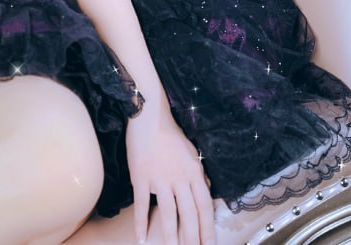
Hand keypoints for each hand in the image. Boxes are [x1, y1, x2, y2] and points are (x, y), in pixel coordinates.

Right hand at [127, 105, 215, 244]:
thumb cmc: (170, 134)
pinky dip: (141, 223)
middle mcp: (180, 178)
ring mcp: (160, 179)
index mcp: (195, 173)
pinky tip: (141, 238)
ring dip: (171, 235)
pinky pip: (142, 205)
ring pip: (169, 213)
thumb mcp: (192, 152)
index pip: (205, 206)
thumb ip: (199, 173)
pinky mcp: (141, 178)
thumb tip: (206, 188)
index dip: (208, 227)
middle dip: (192, 237)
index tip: (209, 244)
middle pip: (189, 214)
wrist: (149, 118)